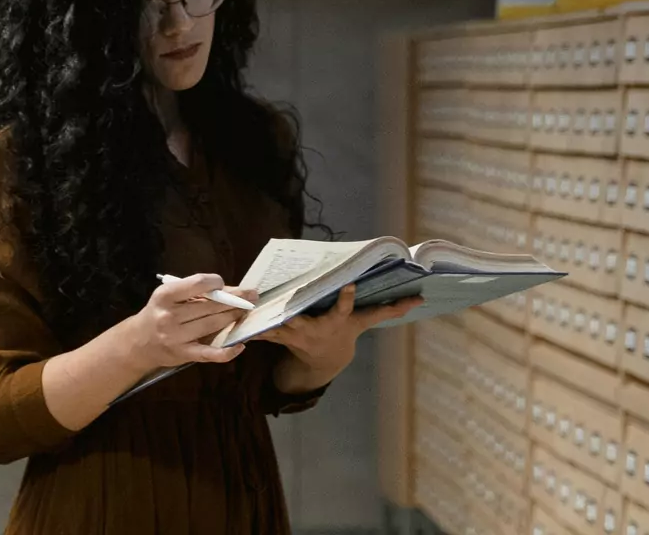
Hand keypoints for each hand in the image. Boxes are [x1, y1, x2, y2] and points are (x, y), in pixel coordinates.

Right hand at [106, 273, 252, 369]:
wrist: (137, 342)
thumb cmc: (158, 314)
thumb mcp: (169, 297)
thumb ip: (193, 292)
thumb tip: (229, 291)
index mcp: (165, 295)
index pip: (199, 283)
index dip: (217, 283)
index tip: (224, 285)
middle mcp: (169, 315)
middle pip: (210, 305)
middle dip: (234, 300)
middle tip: (251, 297)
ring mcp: (176, 336)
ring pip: (212, 324)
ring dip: (233, 318)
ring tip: (246, 312)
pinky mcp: (183, 354)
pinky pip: (209, 353)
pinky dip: (227, 351)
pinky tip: (240, 345)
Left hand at [258, 287, 419, 377]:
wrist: (322, 362)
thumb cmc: (344, 333)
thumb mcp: (364, 323)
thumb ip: (389, 310)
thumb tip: (420, 299)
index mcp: (336, 322)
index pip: (344, 309)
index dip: (347, 299)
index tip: (349, 286)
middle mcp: (314, 329)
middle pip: (303, 319)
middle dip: (291, 315)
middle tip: (283, 303)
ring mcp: (294, 335)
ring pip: (275, 326)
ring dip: (259, 322)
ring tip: (243, 313)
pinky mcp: (277, 337)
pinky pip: (260, 333)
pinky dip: (245, 331)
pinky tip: (228, 329)